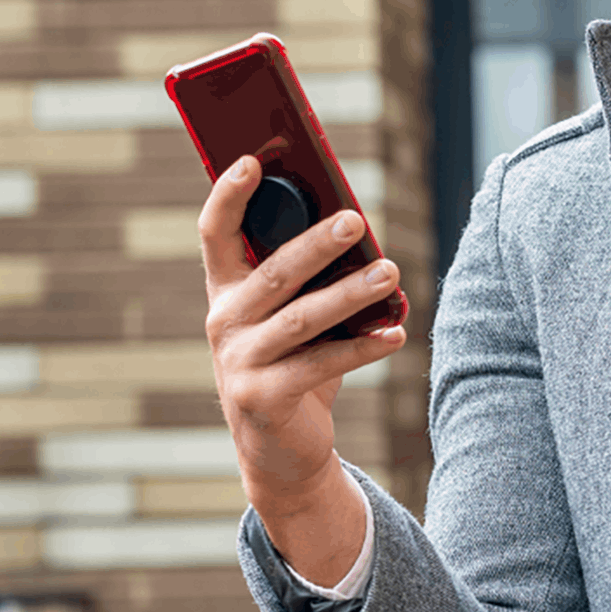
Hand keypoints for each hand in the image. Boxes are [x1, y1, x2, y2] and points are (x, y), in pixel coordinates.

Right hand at [200, 157, 405, 566]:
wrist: (280, 451)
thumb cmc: (293, 366)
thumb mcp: (289, 319)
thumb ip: (307, 280)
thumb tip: (356, 228)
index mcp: (225, 292)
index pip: (215, 233)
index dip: (229, 195)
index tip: (252, 160)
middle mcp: (224, 322)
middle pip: (274, 273)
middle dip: (317, 243)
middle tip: (356, 219)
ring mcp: (240, 362)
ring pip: (302, 319)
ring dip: (351, 294)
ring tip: (390, 273)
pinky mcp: (264, 398)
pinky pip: (322, 365)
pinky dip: (362, 347)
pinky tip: (395, 334)